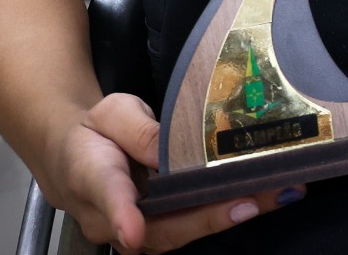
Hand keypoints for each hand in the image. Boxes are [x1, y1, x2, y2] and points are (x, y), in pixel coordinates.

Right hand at [45, 93, 303, 254]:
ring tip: (273, 195)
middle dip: (207, 217)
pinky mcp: (158, 232)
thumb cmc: (93, 132)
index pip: (107, 196)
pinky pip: (190, 227)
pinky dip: (225, 214)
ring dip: (227, 216)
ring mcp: (136, 232)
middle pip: (158, 227)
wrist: (74, 159)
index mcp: (91, 177)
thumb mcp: (110, 113)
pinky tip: (263, 197)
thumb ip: (137, 128)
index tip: (133, 230)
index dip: (122, 214)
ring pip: (179, 233)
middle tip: (249, 201)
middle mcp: (112, 217)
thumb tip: (167, 147)